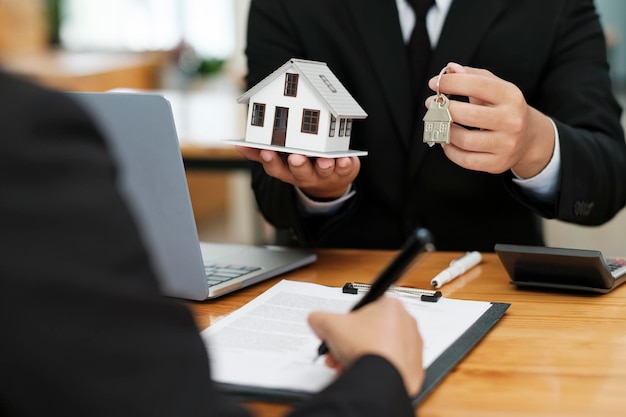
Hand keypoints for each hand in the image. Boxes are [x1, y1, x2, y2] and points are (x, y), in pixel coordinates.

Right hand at [236, 146, 359, 199]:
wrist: (329, 183)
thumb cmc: (301, 164)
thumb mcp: (280, 161)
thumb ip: (260, 153)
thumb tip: (238, 145)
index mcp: (288, 171)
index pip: (276, 168)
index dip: (271, 161)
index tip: (267, 152)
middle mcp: (306, 175)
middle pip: (300, 173)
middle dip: (298, 165)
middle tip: (296, 157)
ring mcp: (325, 174)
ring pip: (323, 171)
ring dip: (323, 166)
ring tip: (324, 159)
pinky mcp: (343, 171)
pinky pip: (344, 169)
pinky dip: (344, 165)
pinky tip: (343, 158)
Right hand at [307, 296, 423, 396]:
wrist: (381, 378)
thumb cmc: (365, 347)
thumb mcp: (329, 324)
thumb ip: (319, 318)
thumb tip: (316, 321)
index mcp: (391, 306)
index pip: (364, 310)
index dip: (345, 324)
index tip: (337, 334)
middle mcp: (406, 324)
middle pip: (370, 332)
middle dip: (350, 344)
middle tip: (337, 353)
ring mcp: (413, 347)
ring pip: (380, 350)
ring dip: (360, 358)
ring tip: (345, 367)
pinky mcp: (413, 369)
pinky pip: (391, 367)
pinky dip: (376, 371)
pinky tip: (362, 375)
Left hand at [426, 62, 554, 178]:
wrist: (529, 138)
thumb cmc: (504, 109)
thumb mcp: (495, 88)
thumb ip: (472, 76)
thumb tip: (450, 69)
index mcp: (511, 96)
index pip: (478, 85)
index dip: (452, 83)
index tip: (434, 83)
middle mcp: (512, 120)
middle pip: (469, 115)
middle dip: (444, 109)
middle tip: (432, 105)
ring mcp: (506, 144)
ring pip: (465, 140)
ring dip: (445, 131)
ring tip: (440, 124)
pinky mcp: (498, 163)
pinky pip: (466, 160)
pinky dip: (450, 151)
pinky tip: (447, 141)